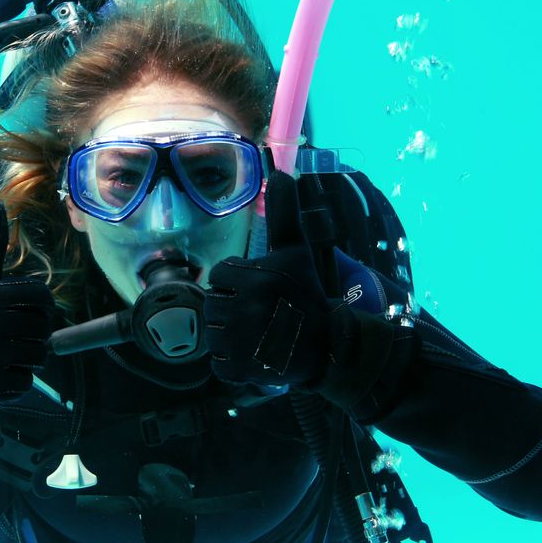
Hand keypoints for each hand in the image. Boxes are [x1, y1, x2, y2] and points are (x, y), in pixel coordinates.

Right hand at [0, 201, 55, 403]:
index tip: (22, 311)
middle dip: (32, 333)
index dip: (41, 306)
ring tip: (0, 354)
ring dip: (25, 358)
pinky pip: (25, 382)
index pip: (43, 297)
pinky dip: (14, 382)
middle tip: (7, 336)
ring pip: (38, 355)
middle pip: (44, 327)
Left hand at [204, 171, 337, 387]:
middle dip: (231, 309)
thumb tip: (282, 173)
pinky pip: (218, 364)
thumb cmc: (308, 293)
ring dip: (229, 336)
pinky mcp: (242, 369)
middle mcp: (247, 308)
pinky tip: (253, 354)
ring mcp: (243, 341)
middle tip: (259, 314)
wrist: (328, 343)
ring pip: (212, 335)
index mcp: (256, 278)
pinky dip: (232, 362)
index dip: (237, 282)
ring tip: (256, 334)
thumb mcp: (296, 250)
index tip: (260, 290)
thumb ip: (283, 213)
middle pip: (213, 306)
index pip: (220, 275)